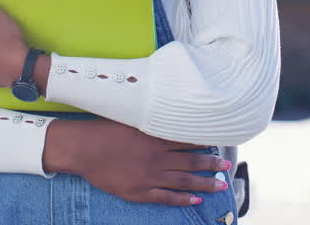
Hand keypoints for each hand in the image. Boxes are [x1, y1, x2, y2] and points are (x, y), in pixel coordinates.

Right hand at [43, 119, 231, 206]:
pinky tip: (196, 200)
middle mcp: (157, 158)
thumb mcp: (130, 118)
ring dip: (204, 183)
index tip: (219, 142)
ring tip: (220, 185)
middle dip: (211, 164)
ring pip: (184, 181)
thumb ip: (149, 117)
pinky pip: (166, 197)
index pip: (187, 140)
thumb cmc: (104, 129)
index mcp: (155, 138)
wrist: (83, 148)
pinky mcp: (140, 191)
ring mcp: (150, 177)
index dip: (204, 142)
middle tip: (226, 166)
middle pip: (191, 162)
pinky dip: (182, 199)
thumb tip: (165, 109)